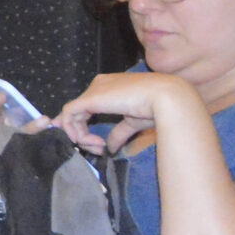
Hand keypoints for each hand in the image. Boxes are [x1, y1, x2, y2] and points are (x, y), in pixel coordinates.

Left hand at [48, 70, 190, 154]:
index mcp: (110, 87)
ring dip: (80, 136)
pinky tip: (86, 141)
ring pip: (71, 114)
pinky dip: (72, 130)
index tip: (95, 143)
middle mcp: (99, 85)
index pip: (87, 106)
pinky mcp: (88, 98)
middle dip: (82, 134)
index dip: (84, 126)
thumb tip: (110, 148)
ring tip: (98, 147)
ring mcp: (93, 90)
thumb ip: (119, 132)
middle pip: (78, 112)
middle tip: (97, 150)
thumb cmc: (156, 107)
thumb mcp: (134, 122)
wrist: (166, 97)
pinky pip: (68, 114)